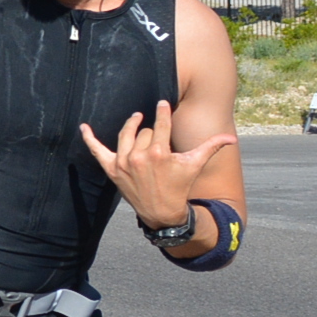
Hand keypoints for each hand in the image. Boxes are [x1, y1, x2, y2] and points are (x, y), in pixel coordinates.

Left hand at [79, 101, 235, 228]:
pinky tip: (83, 127)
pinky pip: (97, 150)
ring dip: (132, 127)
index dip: (163, 112)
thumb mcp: (195, 165)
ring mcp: (123, 163)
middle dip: (152, 132)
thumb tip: (233, 138)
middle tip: (158, 139)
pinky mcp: (112, 170)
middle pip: (145, 131)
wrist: (162, 212)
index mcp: (159, 153)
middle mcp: (139, 157)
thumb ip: (211, 147)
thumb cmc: (180, 186)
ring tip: (137, 120)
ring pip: (126, 135)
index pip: (160, 123)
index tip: (162, 104)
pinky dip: (89, 139)